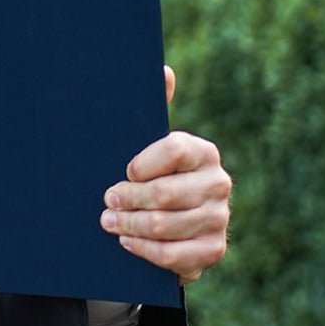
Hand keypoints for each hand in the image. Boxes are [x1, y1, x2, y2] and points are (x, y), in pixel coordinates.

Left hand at [100, 66, 230, 283]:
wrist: (167, 224)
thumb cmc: (149, 176)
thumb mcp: (145, 144)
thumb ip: (153, 108)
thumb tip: (163, 70)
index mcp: (203, 152)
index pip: (173, 149)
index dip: (142, 163)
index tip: (123, 171)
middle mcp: (218, 183)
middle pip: (165, 193)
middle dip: (127, 199)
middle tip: (106, 201)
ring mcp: (218, 219)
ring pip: (165, 225)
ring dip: (129, 225)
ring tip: (108, 222)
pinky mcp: (212, 250)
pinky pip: (173, 255)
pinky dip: (144, 249)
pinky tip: (127, 242)